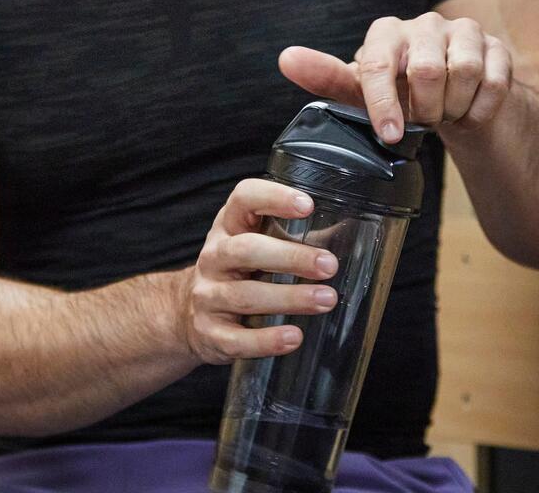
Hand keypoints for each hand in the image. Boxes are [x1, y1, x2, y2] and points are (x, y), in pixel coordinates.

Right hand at [178, 179, 339, 364]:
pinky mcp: (210, 333)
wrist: (186, 313)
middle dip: (290, 257)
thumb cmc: (237, 272)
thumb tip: (352, 234)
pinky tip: (293, 338)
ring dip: (289, 298)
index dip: (273, 197)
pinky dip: (266, 340)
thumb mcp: (259, 245)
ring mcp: (208, 296)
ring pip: (245, 296)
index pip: (243, 199)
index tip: (307, 205)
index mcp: (229, 227)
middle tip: (329, 265)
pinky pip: (236, 339)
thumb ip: (298, 237)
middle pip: (246, 250)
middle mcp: (214, 257)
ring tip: (326, 300)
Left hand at [279, 12, 513, 142]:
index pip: (379, 65)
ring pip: (465, 73)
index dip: (384, 105)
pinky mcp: (497, 47)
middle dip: (425, 110)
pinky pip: (495, 82)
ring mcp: (465, 32)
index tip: (390, 136)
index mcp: (387, 32)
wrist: (450, 98)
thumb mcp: (361, 91)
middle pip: (426, 70)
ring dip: (454, 109)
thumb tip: (286, 58)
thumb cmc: (398, 93)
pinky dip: (480, 110)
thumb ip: (326, 77)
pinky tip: (469, 113)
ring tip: (445, 115)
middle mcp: (426, 23)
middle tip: (422, 123)